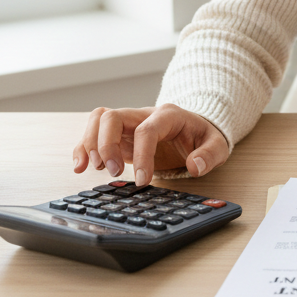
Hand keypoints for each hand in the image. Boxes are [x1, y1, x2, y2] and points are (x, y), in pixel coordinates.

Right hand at [73, 104, 228, 185]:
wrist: (195, 129)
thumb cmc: (203, 136)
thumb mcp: (217, 144)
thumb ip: (210, 154)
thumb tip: (195, 166)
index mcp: (168, 115)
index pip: (147, 129)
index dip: (142, 155)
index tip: (142, 181)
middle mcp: (144, 115)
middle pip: (113, 116)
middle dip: (107, 145)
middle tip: (114, 172)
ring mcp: (129, 123)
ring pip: (98, 119)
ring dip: (90, 143)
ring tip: (93, 169)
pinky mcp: (119, 135)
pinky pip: (93, 132)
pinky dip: (83, 147)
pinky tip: (80, 166)